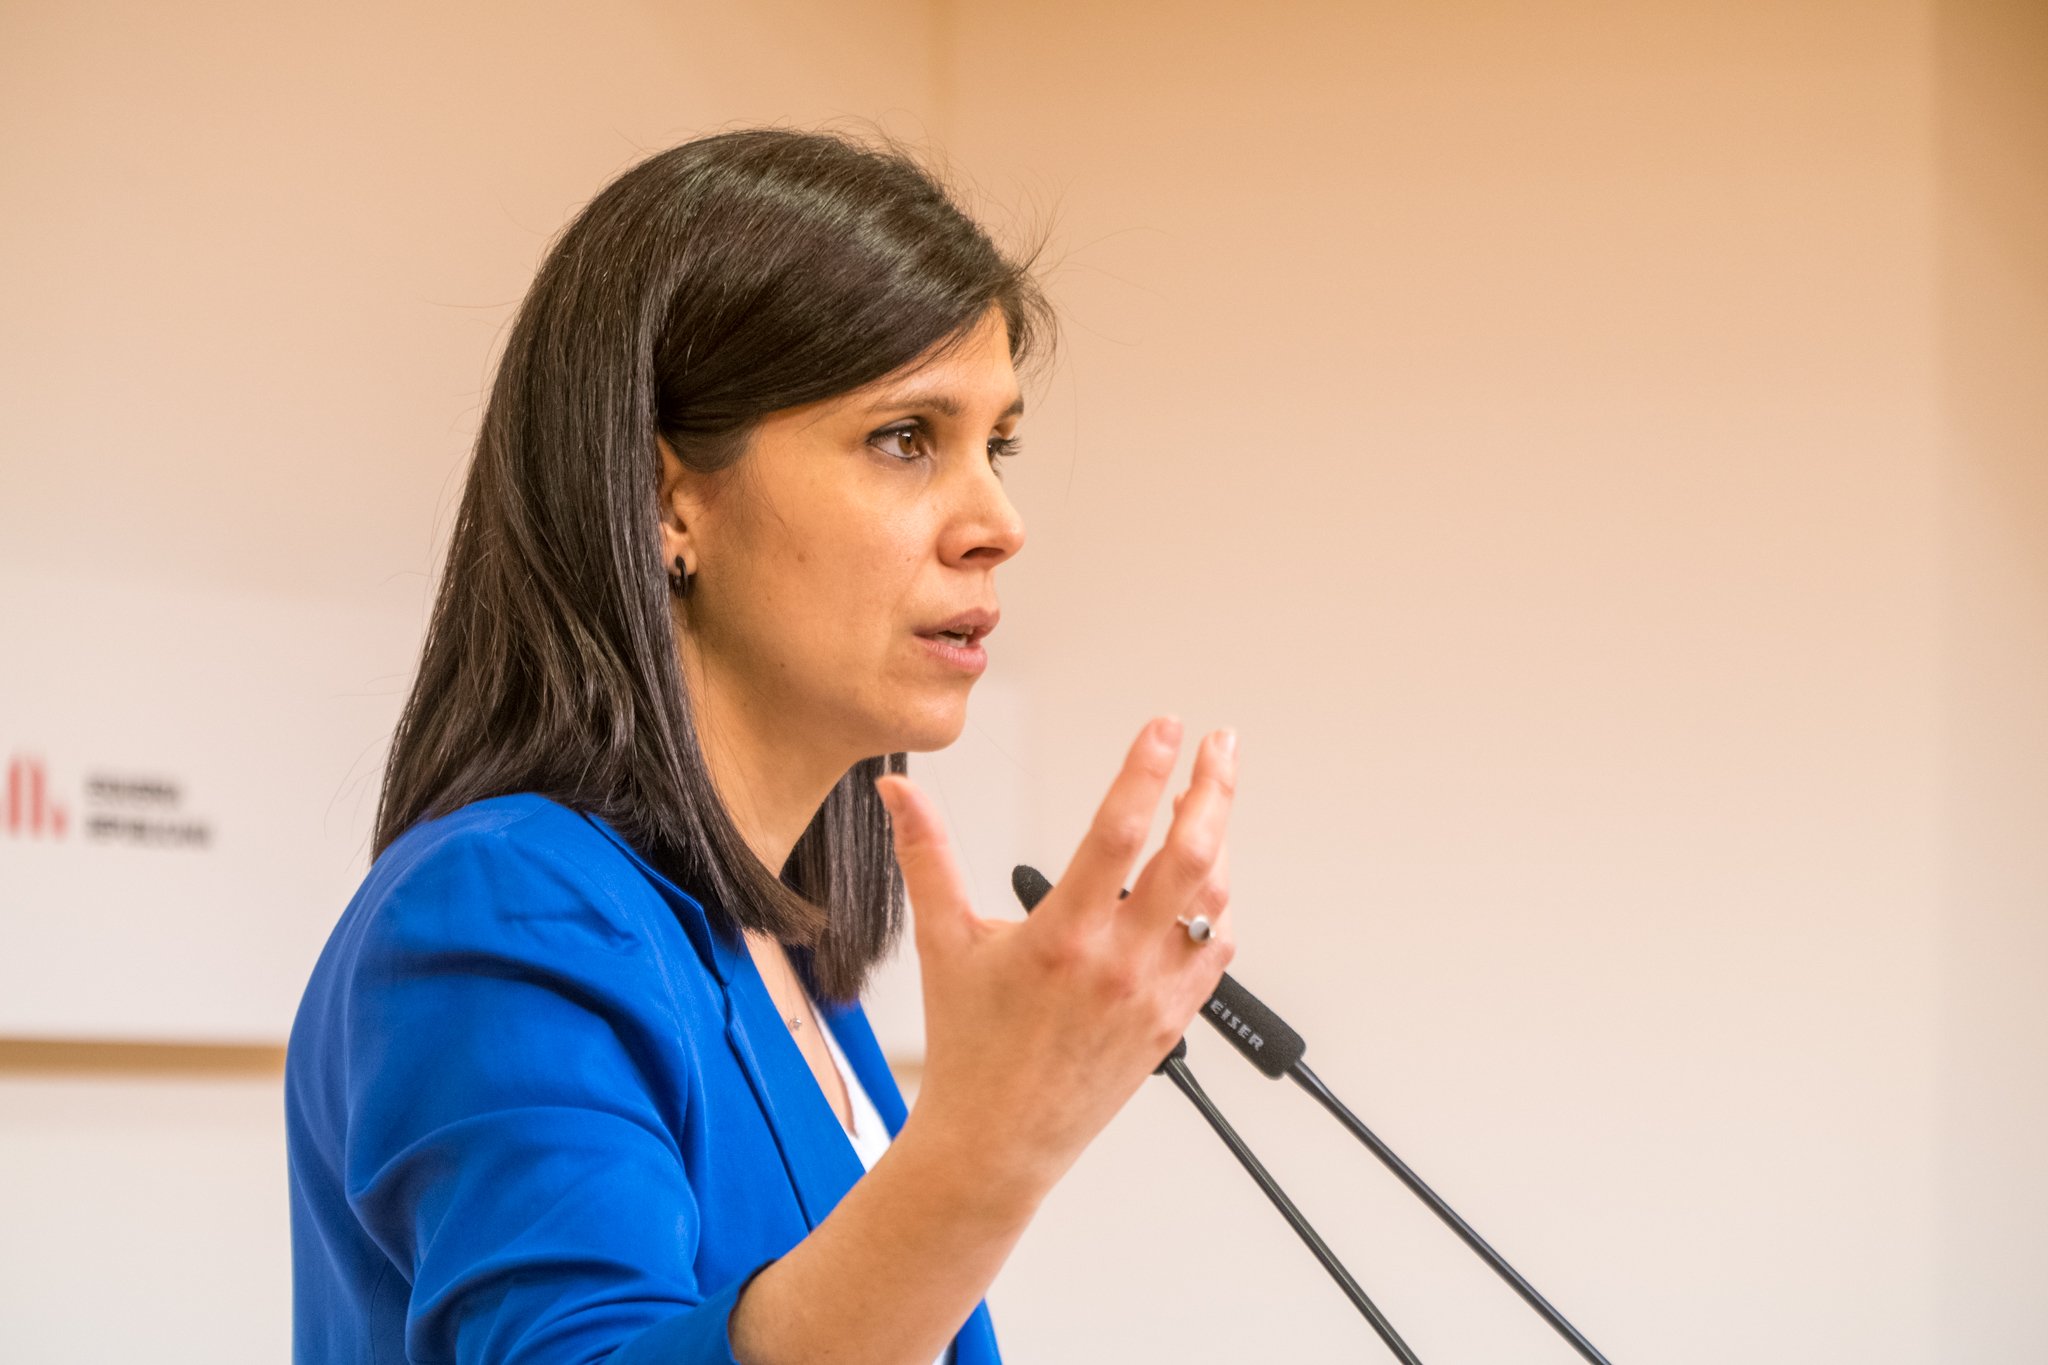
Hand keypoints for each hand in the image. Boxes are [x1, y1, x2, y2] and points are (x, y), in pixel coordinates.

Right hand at [875, 716, 1237, 1201]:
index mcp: (1061, 937)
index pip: (1117, 831)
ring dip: (1219, 842)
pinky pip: (1216, 952)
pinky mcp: (1172, 1021)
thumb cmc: (970, 1049)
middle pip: (1190, 856)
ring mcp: (1153, 994)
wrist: (996, 1143)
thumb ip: (926, 855)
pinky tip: (1210, 882)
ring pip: (1213, 900)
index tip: (1163, 726)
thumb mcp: (942, 943)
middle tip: (1218, 745)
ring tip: (1210, 800)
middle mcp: (1117, 963)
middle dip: (1212, 789)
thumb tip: (898, 792)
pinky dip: (1219, 907)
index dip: (1145, 769)